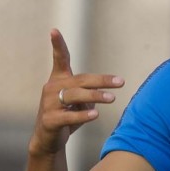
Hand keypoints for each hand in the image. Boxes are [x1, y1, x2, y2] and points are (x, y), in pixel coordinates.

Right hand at [29, 29, 123, 155]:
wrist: (48, 140)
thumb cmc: (66, 116)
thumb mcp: (78, 102)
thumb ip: (88, 94)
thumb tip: (100, 97)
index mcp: (59, 80)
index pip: (59, 59)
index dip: (57, 45)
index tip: (54, 30)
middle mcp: (51, 88)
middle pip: (80, 80)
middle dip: (101, 81)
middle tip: (120, 82)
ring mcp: (48, 104)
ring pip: (74, 96)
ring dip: (95, 97)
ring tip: (112, 99)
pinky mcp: (50, 120)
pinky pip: (69, 116)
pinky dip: (82, 115)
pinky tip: (95, 115)